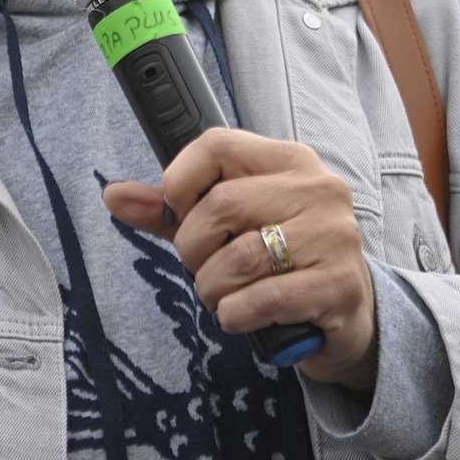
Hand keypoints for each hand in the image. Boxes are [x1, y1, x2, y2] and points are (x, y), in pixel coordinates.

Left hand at [103, 127, 377, 391]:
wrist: (346, 313)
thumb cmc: (278, 259)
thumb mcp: (228, 225)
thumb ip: (172, 210)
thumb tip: (113, 195)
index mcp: (289, 159)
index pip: (217, 145)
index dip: (181, 181)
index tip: (180, 214)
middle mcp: (318, 187)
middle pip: (222, 205)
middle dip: (193, 248)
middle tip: (202, 267)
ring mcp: (335, 235)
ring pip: (239, 257)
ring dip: (212, 288)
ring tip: (221, 294)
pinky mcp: (340, 284)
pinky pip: (262, 299)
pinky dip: (234, 314)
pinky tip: (241, 315)